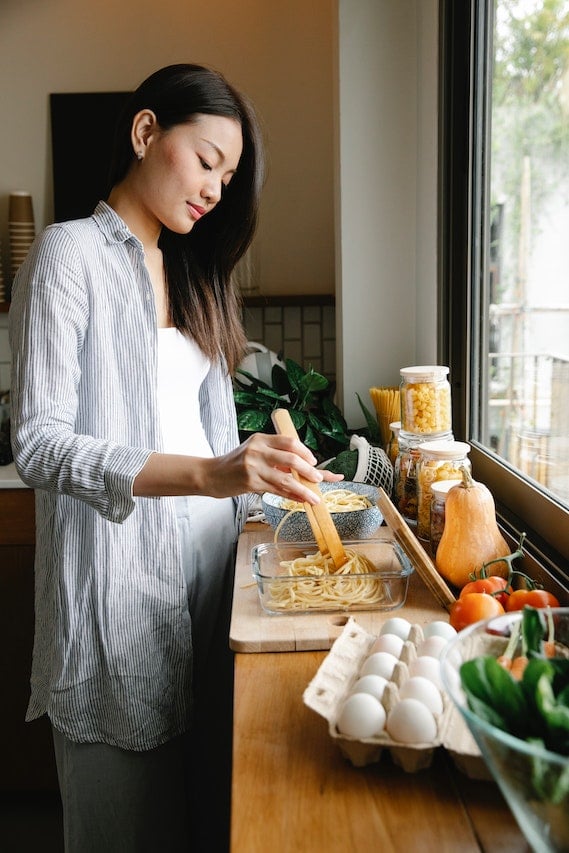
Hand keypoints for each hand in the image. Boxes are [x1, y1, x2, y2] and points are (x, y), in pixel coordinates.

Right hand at [206, 433, 343, 503]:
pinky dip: (291, 496)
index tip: (314, 461)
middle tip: (319, 478)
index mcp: (261, 439)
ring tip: (315, 497)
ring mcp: (254, 466)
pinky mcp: (251, 482)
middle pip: (292, 458)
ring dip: (304, 489)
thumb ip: (276, 457)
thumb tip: (304, 468)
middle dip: (309, 470)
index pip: (290, 441)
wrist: (211, 475)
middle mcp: (258, 449)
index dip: (305, 452)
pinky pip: (277, 490)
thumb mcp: (254, 453)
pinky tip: (300, 500)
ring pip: (286, 479)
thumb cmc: (235, 465)